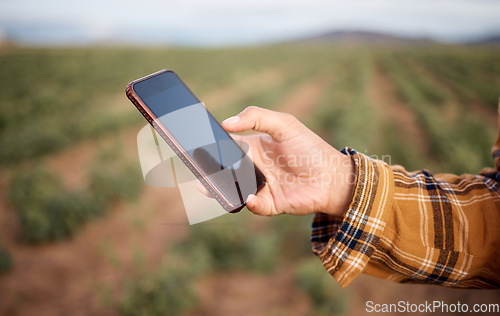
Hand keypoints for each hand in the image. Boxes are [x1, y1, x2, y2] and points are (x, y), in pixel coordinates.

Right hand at [211, 106, 353, 216]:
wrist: (333, 176)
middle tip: (198, 170)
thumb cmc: (310, 148)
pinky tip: (250, 197)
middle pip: (225, 170)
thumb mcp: (285, 124)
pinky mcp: (270, 204)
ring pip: (233, 190)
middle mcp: (254, 168)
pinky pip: (253, 205)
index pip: (227, 146)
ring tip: (209, 187)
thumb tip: (227, 123)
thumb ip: (257, 117)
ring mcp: (261, 186)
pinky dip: (250, 203)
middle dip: (210, 171)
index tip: (197, 146)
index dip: (212, 146)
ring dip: (221, 189)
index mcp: (254, 147)